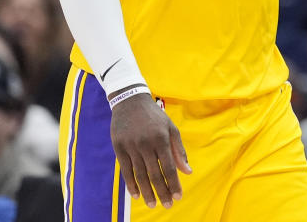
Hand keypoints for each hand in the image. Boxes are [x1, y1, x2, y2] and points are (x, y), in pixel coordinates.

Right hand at [110, 87, 190, 208]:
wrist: (130, 100)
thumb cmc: (154, 116)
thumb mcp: (171, 128)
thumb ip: (179, 151)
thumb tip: (187, 172)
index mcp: (161, 138)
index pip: (169, 166)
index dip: (174, 183)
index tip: (178, 196)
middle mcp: (146, 143)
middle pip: (154, 174)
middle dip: (162, 192)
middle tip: (167, 205)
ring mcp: (131, 146)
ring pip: (139, 175)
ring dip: (147, 192)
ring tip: (153, 204)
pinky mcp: (118, 147)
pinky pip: (125, 170)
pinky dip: (131, 184)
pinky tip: (136, 195)